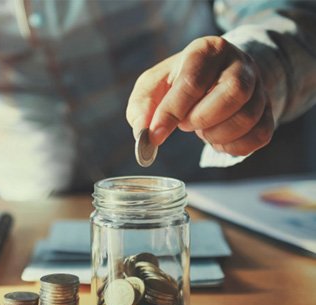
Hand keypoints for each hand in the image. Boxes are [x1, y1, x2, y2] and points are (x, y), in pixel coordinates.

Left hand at [126, 36, 273, 155]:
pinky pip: (259, 136)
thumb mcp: (154, 85)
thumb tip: (145, 133)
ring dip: (215, 134)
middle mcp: (239, 64)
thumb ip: (142, 107)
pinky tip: (217, 139)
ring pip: (247, 118)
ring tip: (200, 129)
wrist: (216, 75)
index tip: (155, 135)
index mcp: (206, 50)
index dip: (171, 113)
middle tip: (185, 124)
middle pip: (232, 94)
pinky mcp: (268, 110)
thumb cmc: (179, 81)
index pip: (192, 82)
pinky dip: (233, 147)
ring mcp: (259, 87)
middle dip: (201, 119)